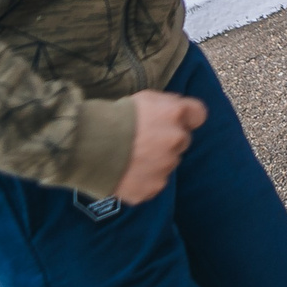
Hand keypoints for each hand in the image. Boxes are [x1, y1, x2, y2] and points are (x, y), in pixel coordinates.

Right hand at [113, 90, 207, 204]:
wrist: (87, 147)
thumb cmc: (113, 117)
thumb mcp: (143, 98)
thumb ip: (166, 104)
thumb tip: (178, 110)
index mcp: (175, 114)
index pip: (198, 115)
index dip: (188, 117)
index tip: (176, 120)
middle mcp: (176, 140)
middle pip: (181, 141)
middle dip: (168, 140)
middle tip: (143, 140)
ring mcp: (165, 167)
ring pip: (167, 163)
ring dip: (155, 161)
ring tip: (130, 157)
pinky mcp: (152, 188)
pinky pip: (153, 184)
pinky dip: (143, 180)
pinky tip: (126, 172)